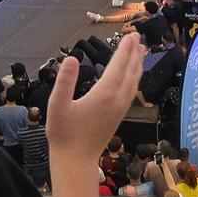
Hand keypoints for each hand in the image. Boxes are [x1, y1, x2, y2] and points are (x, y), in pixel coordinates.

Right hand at [47, 35, 144, 176]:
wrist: (76, 161)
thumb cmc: (63, 134)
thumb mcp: (57, 106)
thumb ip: (64, 81)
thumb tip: (70, 58)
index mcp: (104, 94)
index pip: (118, 66)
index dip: (124, 49)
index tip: (130, 35)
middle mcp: (117, 99)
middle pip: (130, 71)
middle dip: (134, 52)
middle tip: (137, 36)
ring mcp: (121, 108)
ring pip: (134, 81)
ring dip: (137, 64)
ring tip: (140, 50)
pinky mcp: (120, 115)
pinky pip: (132, 91)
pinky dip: (135, 78)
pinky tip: (133, 75)